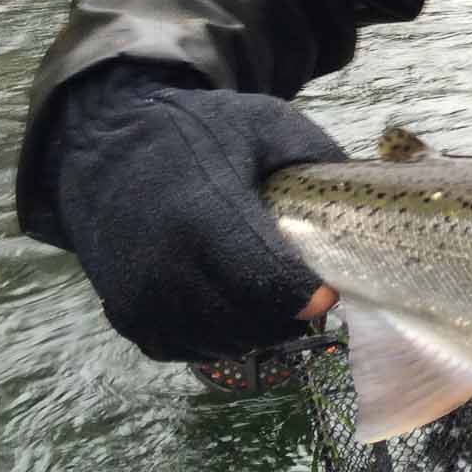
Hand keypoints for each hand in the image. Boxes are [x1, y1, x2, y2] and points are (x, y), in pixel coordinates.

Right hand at [48, 63, 347, 360]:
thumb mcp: (265, 123)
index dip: (304, 296)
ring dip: (254, 328)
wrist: (104, 147)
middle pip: (248, 322)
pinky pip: (185, 348)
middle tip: (305, 292)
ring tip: (269, 294)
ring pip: (220, 343)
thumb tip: (367, 194)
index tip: (329, 293)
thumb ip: (316, 156)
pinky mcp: (125, 316)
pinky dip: (215, 336)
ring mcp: (139, 297)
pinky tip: (229, 303)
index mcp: (202, 217)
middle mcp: (164, 266)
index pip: (264, 283)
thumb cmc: (196, 133)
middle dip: (286, 313)